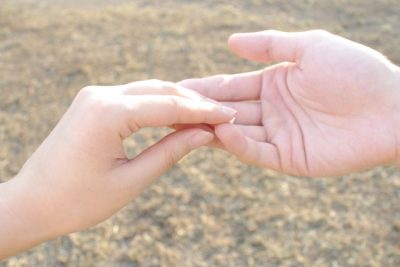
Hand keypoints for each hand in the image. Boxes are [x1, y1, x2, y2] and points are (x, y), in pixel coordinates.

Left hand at [0, 80, 235, 257]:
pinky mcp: (93, 103)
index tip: (229, 116)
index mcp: (108, 114)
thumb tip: (204, 133)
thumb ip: (170, 152)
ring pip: (149, 90)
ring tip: (206, 116)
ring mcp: (94, 96)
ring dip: (178, 102)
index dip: (203, 112)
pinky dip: (159, 105)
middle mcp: (100, 95)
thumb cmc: (78, 200)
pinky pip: (134, 98)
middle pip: (161, 90)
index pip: (169, 105)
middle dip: (194, 103)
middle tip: (223, 116)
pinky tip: (177, 116)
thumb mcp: (131, 180)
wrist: (32, 203)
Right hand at [180, 30, 399, 176]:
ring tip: (183, 123)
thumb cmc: (356, 71)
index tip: (174, 87)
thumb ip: (269, 44)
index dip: (203, 87)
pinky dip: (238, 144)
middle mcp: (270, 111)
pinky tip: (220, 131)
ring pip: (236, 133)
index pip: (229, 86)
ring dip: (211, 128)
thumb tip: (229, 42)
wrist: (394, 108)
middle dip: (198, 110)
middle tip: (166, 110)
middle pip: (226, 111)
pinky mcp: (289, 159)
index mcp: (272, 84)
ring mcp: (278, 136)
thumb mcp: (310, 47)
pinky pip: (257, 152)